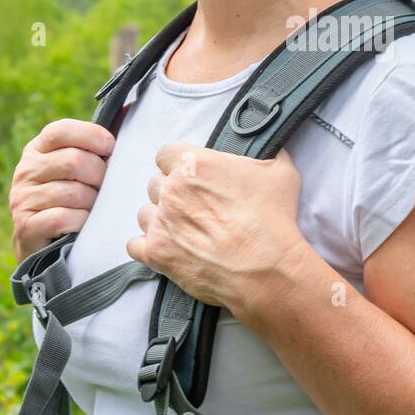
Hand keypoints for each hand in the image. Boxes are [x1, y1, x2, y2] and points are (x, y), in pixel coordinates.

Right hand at [10, 119, 115, 263]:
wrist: (43, 245)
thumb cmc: (71, 199)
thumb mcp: (79, 167)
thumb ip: (99, 141)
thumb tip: (132, 108)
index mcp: (37, 149)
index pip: (61, 130)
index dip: (91, 136)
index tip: (110, 148)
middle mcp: (25, 171)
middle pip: (73, 161)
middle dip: (99, 175)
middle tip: (105, 187)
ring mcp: (22, 198)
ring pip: (73, 192)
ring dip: (93, 203)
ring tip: (93, 208)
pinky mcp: (25, 226)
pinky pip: (65, 217)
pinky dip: (82, 222)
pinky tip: (83, 224)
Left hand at [125, 143, 307, 323]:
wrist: (267, 269)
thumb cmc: (273, 220)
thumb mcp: (280, 171)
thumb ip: (266, 152)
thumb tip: (267, 144)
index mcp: (194, 164)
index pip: (165, 153)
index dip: (177, 164)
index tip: (190, 175)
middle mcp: (171, 190)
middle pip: (155, 183)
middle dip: (171, 192)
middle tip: (194, 206)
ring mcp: (161, 223)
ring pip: (145, 213)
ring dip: (160, 219)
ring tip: (183, 230)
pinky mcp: (157, 254)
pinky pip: (134, 245)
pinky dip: (147, 247)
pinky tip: (167, 248)